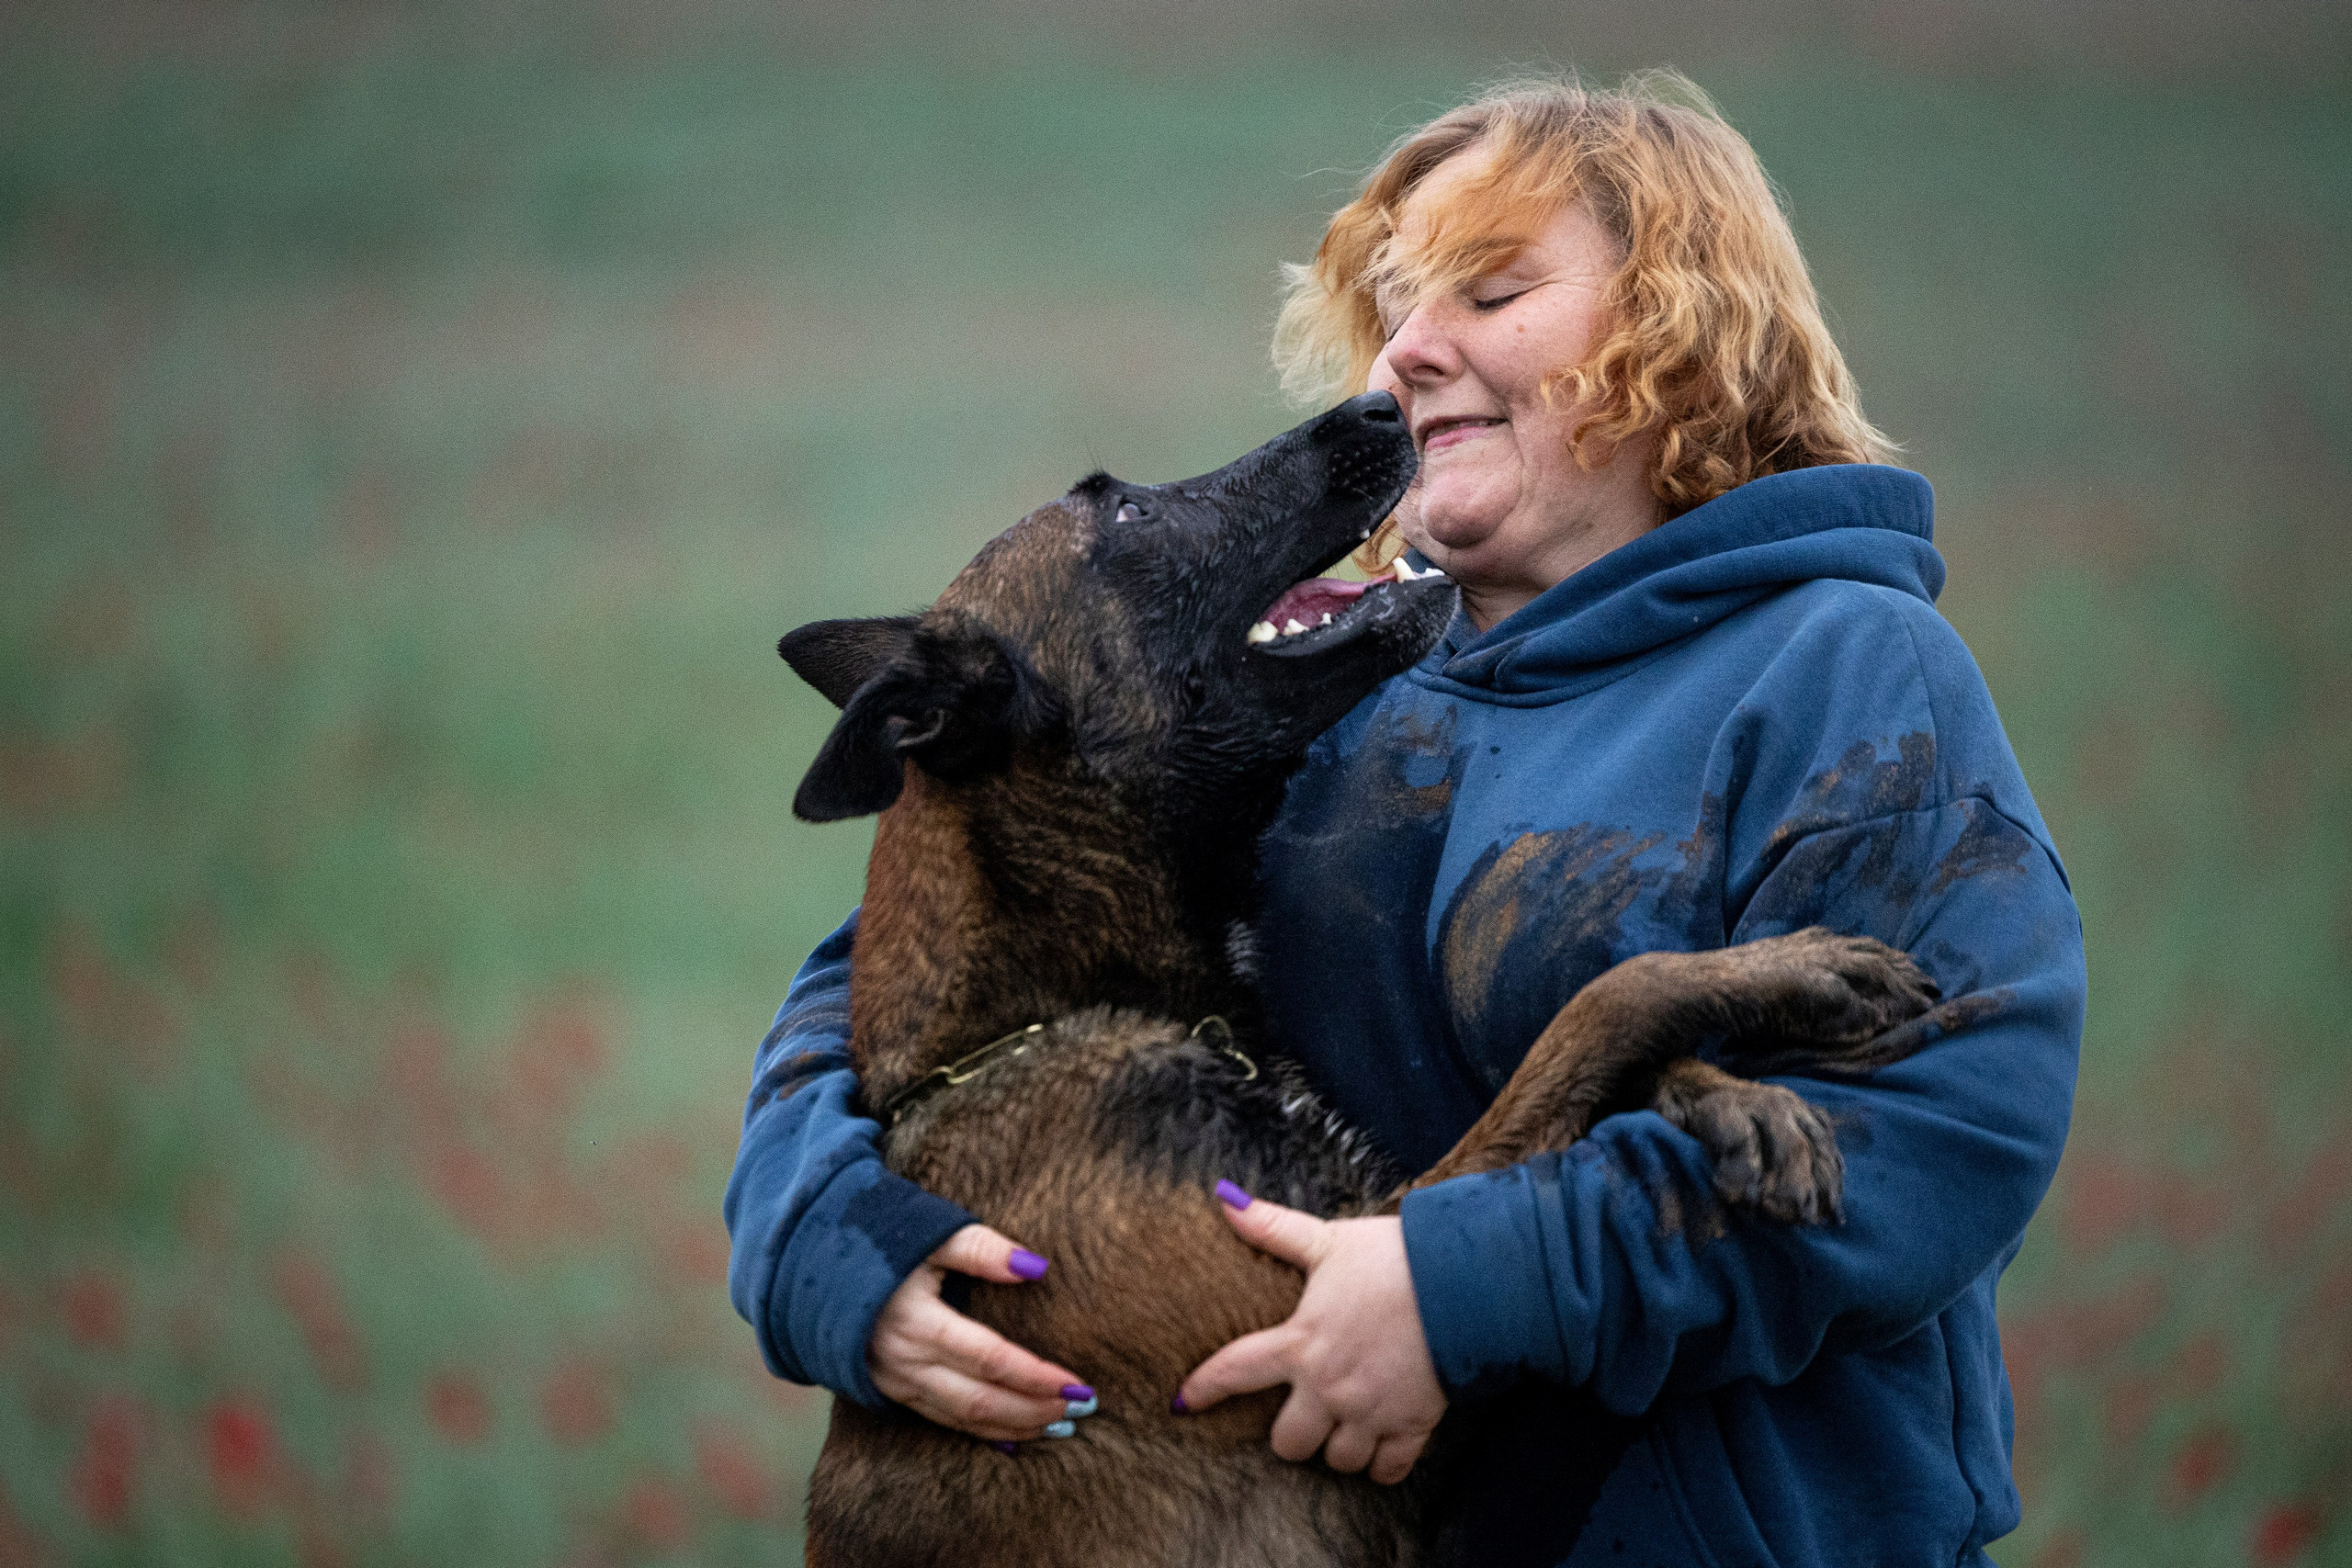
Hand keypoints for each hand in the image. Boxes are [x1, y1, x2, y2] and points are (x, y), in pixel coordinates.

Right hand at [869, 1224, 1093, 1442]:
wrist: (809, 1263)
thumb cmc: (877, 1239)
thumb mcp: (927, 1232)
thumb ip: (981, 1248)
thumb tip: (1036, 1267)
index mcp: (916, 1320)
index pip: (989, 1359)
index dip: (1035, 1375)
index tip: (1077, 1384)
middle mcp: (904, 1360)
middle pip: (979, 1398)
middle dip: (1034, 1409)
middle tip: (1081, 1409)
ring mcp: (894, 1380)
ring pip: (961, 1417)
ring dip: (1013, 1425)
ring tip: (1060, 1426)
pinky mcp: (889, 1389)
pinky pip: (940, 1420)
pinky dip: (980, 1431)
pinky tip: (1013, 1438)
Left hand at [1175, 1188, 1446, 1484]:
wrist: (1463, 1282)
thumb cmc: (1392, 1257)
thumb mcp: (1328, 1240)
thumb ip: (1273, 1228)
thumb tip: (1224, 1199)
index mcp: (1301, 1342)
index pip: (1234, 1371)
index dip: (1204, 1390)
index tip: (1182, 1403)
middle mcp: (1329, 1387)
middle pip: (1287, 1442)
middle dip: (1292, 1433)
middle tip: (1305, 1412)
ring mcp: (1370, 1412)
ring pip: (1336, 1461)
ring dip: (1337, 1447)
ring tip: (1345, 1423)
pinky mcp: (1412, 1426)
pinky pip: (1387, 1471)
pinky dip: (1382, 1464)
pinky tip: (1381, 1444)